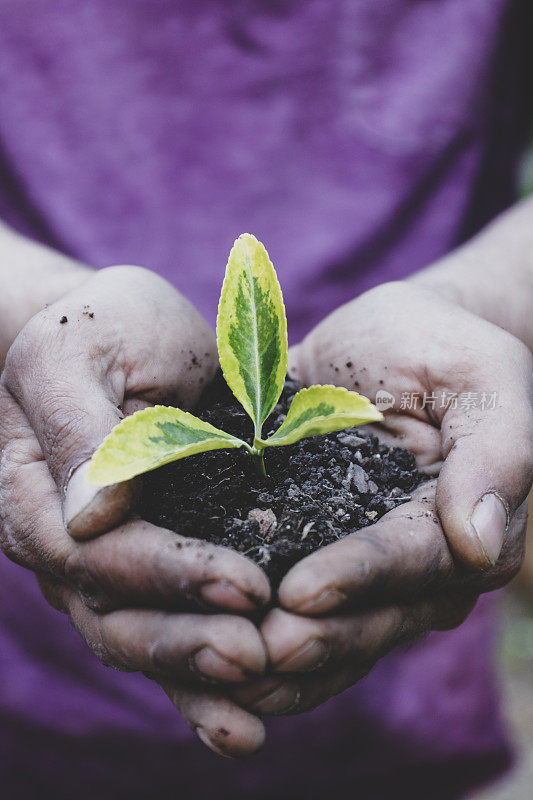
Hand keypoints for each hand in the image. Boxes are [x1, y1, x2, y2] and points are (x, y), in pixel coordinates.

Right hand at [0, 266, 269, 755]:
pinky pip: (166, 631)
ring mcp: (101, 566)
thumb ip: (80, 428)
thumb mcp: (79, 352)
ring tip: (260, 705)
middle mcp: (63, 544)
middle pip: (115, 613)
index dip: (168, 572)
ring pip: (140, 639)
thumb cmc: (97, 329)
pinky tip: (245, 726)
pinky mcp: (146, 571)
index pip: (95, 552)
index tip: (246, 583)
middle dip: (187, 639)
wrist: (116, 337)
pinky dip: (199, 684)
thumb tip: (90, 517)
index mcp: (37, 490)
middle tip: (259, 654)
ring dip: (196, 677)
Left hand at [233, 281, 532, 715]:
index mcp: (458, 524)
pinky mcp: (310, 554)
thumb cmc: (436, 345)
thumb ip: (496, 452)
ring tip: (223, 675)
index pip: (416, 562)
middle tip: (254, 650)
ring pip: (333, 636)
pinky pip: (290, 612)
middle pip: (373, 619)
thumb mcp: (482, 376)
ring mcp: (361, 569)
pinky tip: (204, 660)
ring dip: (282, 667)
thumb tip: (480, 546)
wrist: (381, 340)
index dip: (360, 578)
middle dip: (316, 639)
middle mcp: (415, 565)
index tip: (300, 592)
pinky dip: (250, 635)